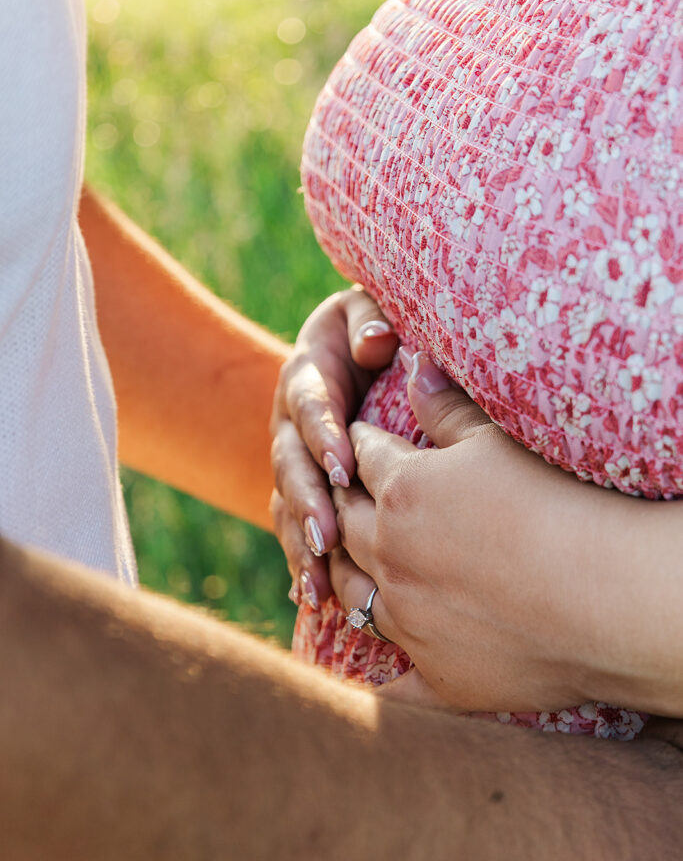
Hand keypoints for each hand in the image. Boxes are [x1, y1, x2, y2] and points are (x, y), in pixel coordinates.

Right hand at [270, 288, 397, 607]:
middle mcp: (290, 425)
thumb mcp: (368, 313)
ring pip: (287, 507)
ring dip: (300, 546)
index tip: (344, 465)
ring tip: (318, 586)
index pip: (309, 406)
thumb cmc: (372, 328)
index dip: (322, 434)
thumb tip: (378, 344)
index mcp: (307, 377)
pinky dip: (302, 564)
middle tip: (328, 538)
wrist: (355, 347)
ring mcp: (292, 462)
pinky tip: (312, 600)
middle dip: (308, 503)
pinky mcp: (302, 491)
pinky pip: (294, 529)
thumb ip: (369, 322)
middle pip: (290, 466)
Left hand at [329, 351, 650, 712]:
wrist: (609, 596)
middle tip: (336, 492)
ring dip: (340, 572)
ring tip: (337, 560)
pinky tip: (363, 670)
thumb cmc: (557, 503)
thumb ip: (445, 408)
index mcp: (401, 492)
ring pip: (352, 593)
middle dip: (337, 501)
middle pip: (344, 521)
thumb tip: (412, 367)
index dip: (360, 443)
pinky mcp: (436, 675)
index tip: (357, 438)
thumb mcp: (497, 441)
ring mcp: (409, 621)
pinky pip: (390, 678)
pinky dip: (373, 670)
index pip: (364, 457)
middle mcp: (390, 556)